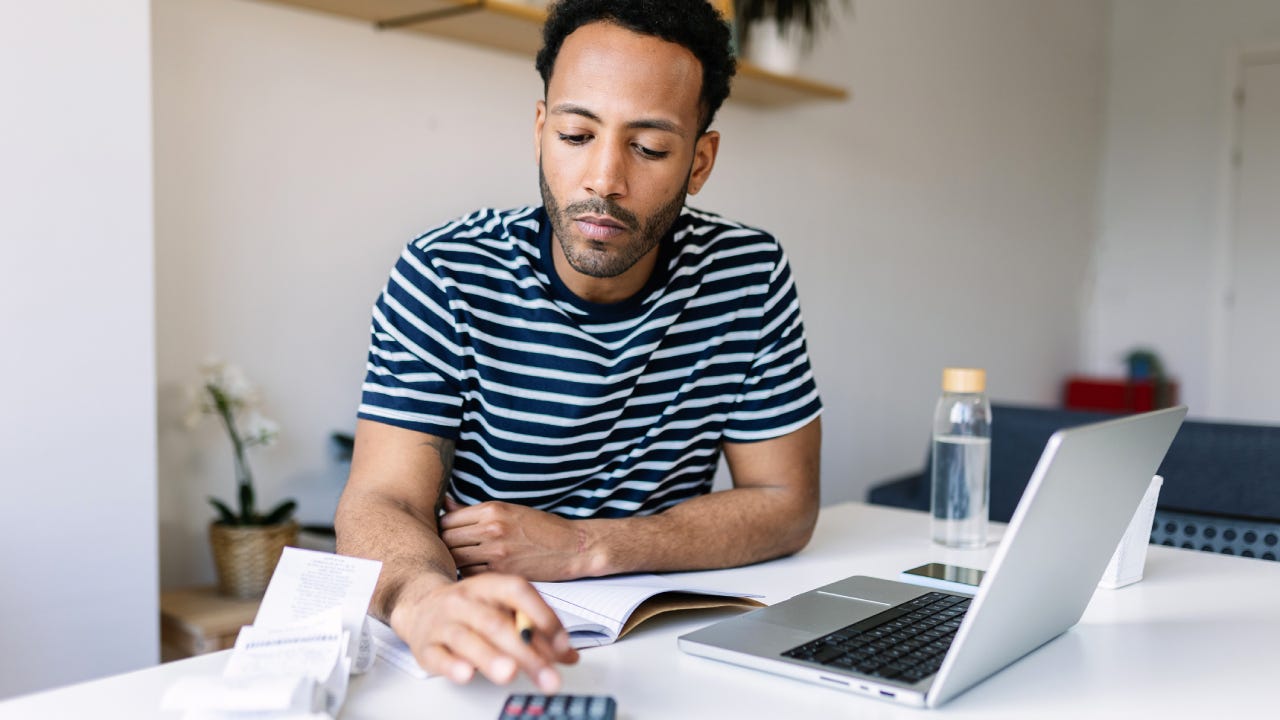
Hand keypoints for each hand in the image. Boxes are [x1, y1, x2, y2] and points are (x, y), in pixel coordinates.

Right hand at [389, 572, 578, 689]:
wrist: (420, 606)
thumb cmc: (470, 609)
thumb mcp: (503, 610)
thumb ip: (537, 631)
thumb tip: (568, 655)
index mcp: (489, 586)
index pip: (517, 592)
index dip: (542, 615)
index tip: (562, 644)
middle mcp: (465, 600)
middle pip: (497, 623)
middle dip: (525, 651)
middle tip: (547, 675)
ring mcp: (443, 623)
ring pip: (467, 639)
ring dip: (490, 657)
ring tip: (509, 673)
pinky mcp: (425, 647)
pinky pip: (438, 656)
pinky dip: (452, 666)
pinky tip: (467, 674)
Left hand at [441, 497, 591, 580]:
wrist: (572, 547)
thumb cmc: (541, 528)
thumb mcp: (509, 510)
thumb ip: (475, 511)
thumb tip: (446, 503)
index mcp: (492, 509)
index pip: (448, 519)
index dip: (443, 528)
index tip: (447, 535)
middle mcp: (491, 528)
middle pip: (447, 539)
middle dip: (445, 546)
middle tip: (451, 552)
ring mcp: (496, 551)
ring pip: (455, 558)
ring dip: (455, 562)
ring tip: (461, 562)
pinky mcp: (502, 571)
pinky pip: (470, 575)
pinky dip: (469, 575)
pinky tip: (476, 572)